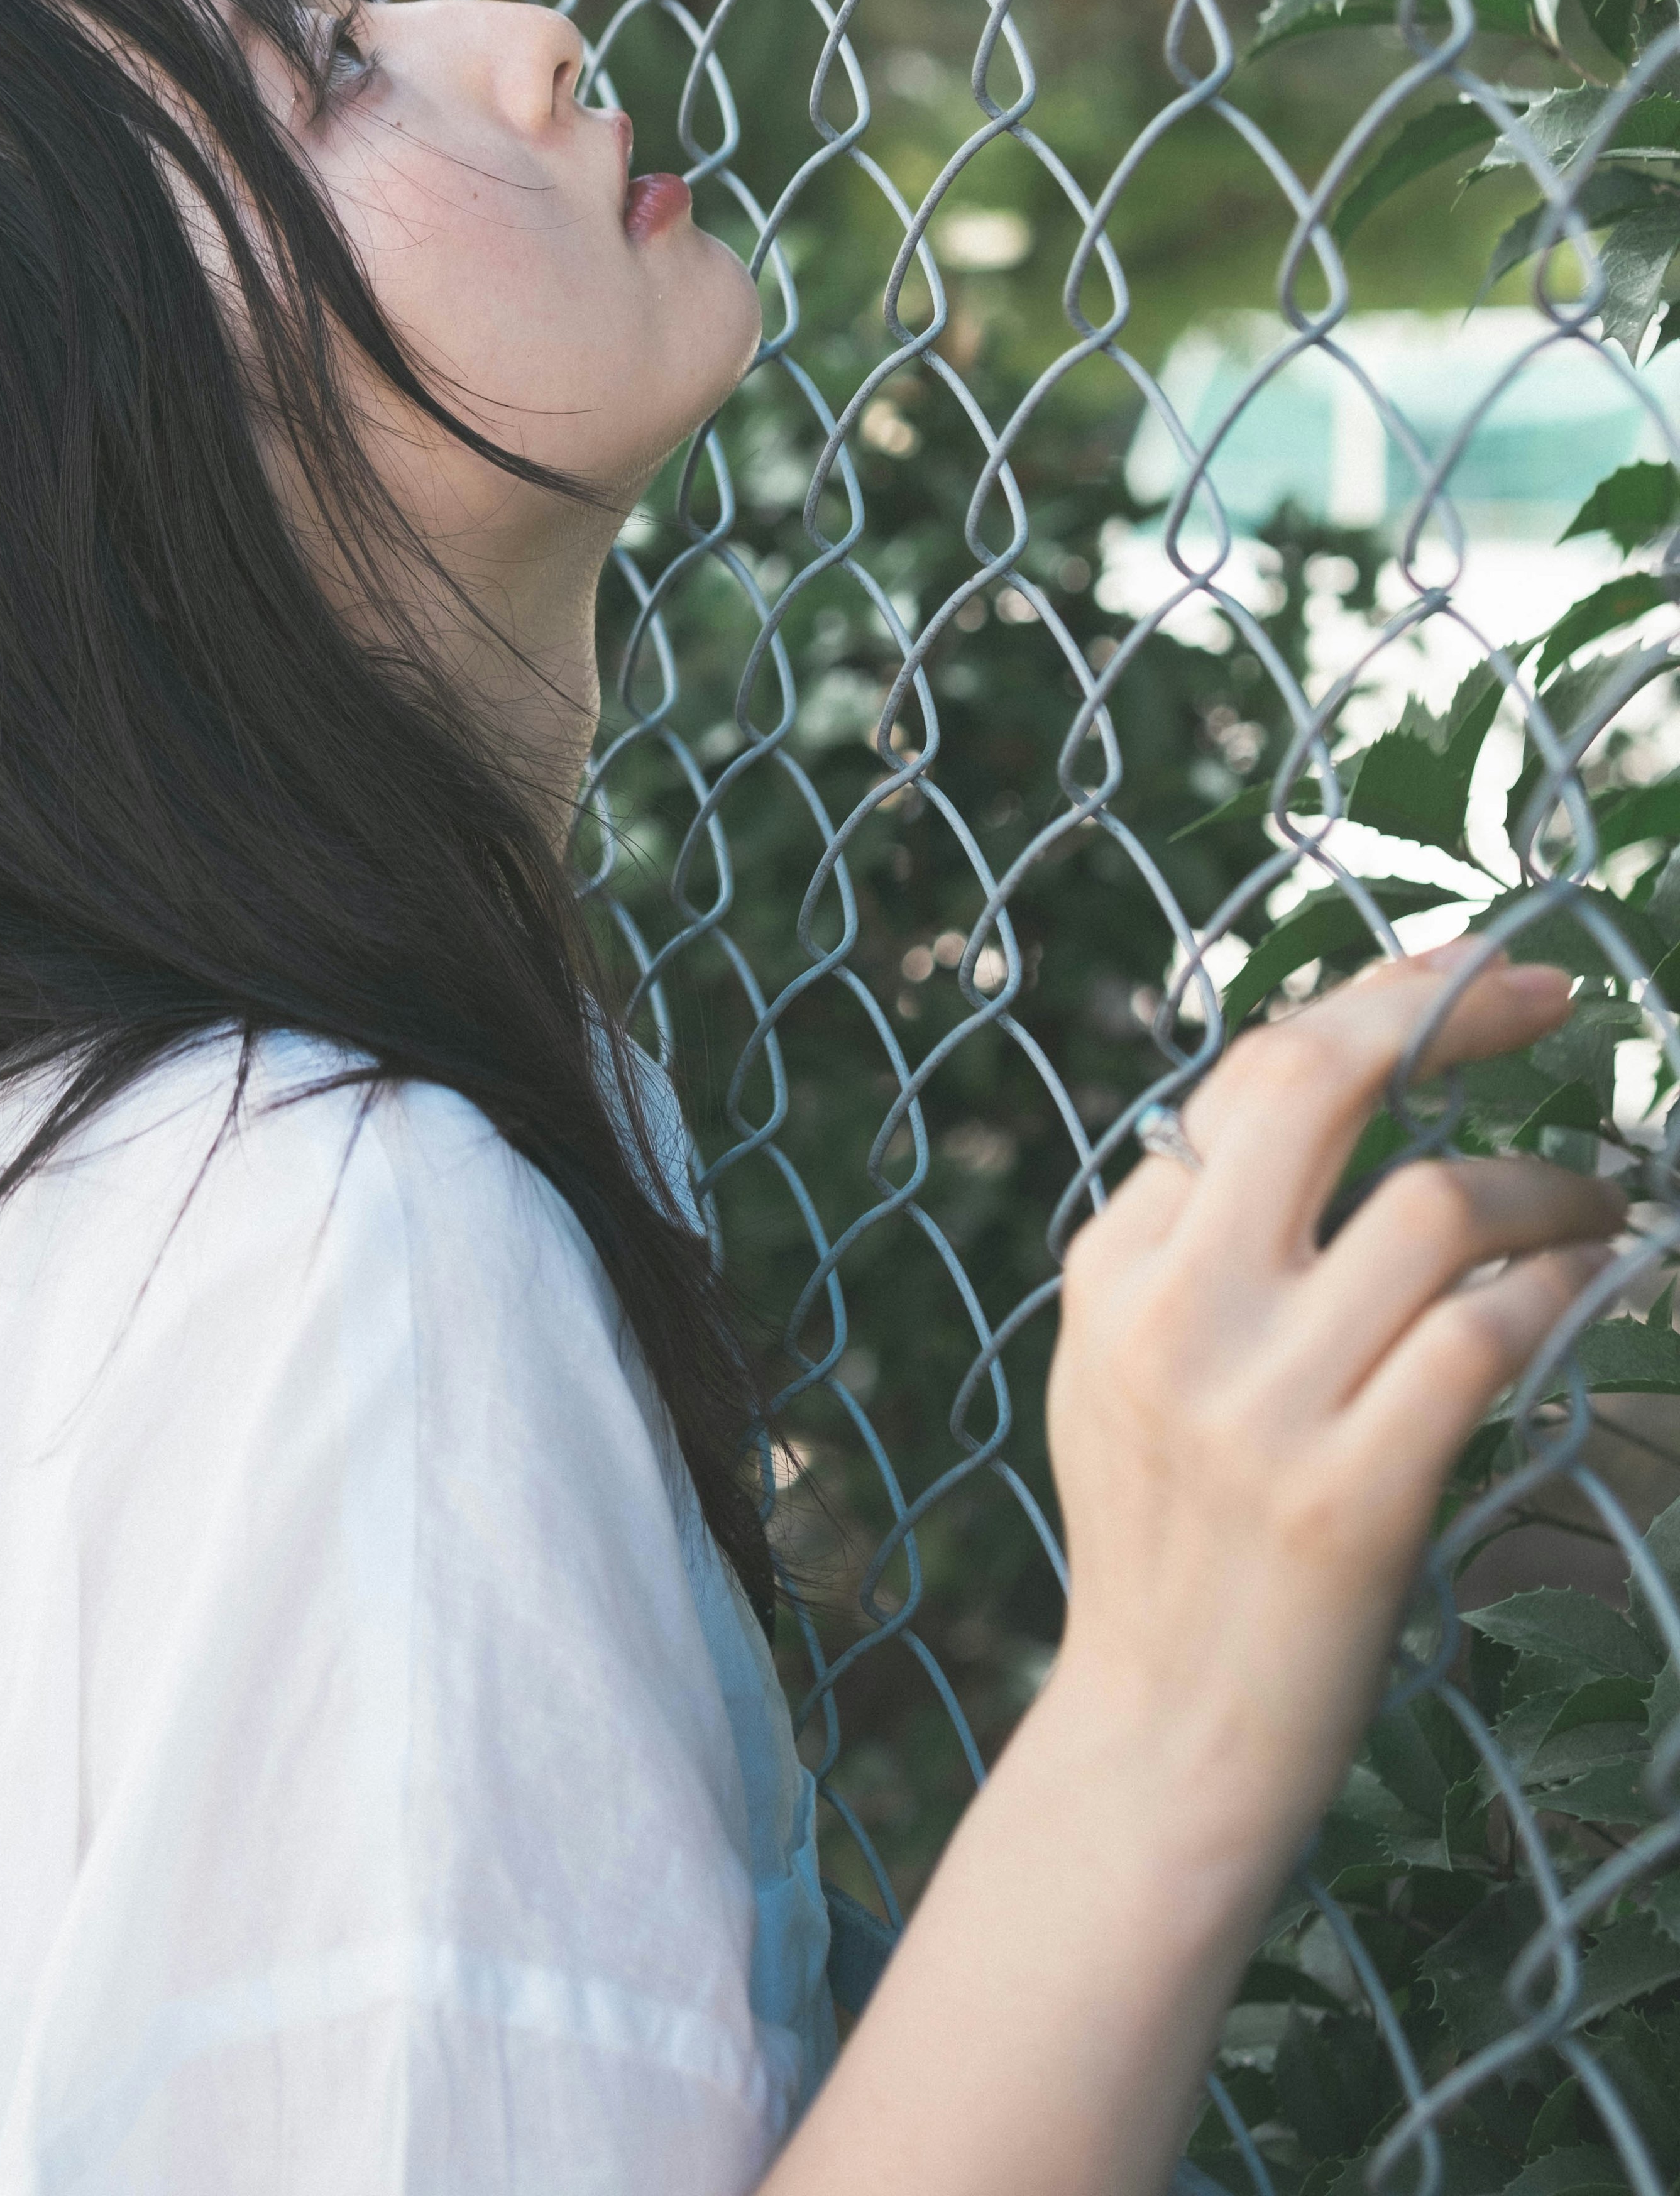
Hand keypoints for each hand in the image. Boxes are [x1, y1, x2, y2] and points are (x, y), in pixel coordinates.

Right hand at [1044, 949, 1627, 1867]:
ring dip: (1544, 1186)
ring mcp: (1260, 1405)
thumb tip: (1307, 1092)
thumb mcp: (1118, 1365)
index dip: (1371, 1000)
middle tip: (1543, 987)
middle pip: (1319, 1082)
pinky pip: (1486, 1338)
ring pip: (1432, 1208)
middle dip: (1445, 1006)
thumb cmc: (1166, 1545)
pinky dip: (1560, 1288)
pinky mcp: (1351, 1497)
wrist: (1163, 1743)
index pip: (1250, 1075)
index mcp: (1114, 1267)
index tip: (1460, 968)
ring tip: (1596, 1200)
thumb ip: (1188, 1243)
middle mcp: (1176, 1313)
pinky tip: (1596, 1277)